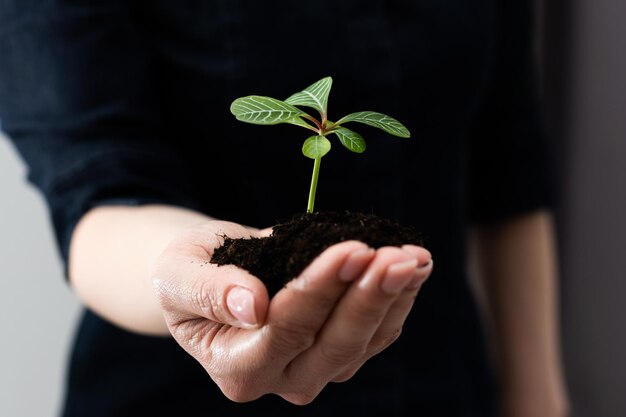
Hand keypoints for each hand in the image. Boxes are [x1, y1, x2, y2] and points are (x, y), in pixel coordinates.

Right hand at [152, 220, 432, 403]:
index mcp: (236, 367)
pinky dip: (399, 299)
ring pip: (364, 342)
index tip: (351, 249)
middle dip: (370, 298)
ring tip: (415, 257)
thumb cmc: (190, 272)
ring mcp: (315, 370)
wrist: (214, 277)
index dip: (320, 290)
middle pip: (334, 346)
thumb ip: (208, 291)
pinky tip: (414, 265)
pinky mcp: (340, 352)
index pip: (285, 331)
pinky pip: (378, 333)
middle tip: (399, 256)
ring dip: (394, 298)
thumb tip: (252, 306)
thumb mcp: (179, 274)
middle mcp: (280, 379)